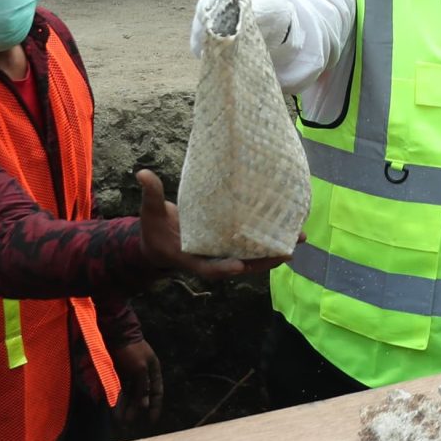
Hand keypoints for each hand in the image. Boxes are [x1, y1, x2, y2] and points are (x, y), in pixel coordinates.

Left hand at [114, 338, 163, 432]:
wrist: (115, 332)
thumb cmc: (132, 349)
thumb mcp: (140, 368)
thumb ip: (143, 386)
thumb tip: (144, 403)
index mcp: (153, 370)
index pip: (157, 392)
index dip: (155, 406)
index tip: (151, 421)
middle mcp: (142, 373)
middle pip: (141, 395)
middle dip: (135, 409)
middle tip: (128, 422)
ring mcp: (130, 372)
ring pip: (128, 393)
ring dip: (125, 406)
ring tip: (119, 419)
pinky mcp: (118, 372)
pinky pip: (119, 388)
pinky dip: (117, 398)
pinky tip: (114, 407)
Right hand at [135, 169, 283, 279]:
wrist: (159, 243)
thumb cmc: (154, 230)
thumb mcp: (150, 213)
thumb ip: (151, 195)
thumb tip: (142, 173)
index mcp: (190, 258)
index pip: (208, 267)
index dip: (222, 267)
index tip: (238, 266)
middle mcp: (211, 259)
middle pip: (241, 266)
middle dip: (264, 261)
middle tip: (288, 250)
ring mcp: (222, 254)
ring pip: (252, 258)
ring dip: (275, 251)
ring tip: (299, 237)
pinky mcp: (229, 246)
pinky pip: (252, 247)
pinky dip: (269, 241)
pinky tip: (288, 228)